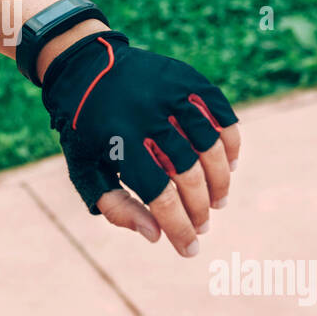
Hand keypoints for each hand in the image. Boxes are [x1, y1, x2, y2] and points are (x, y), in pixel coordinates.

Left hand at [40, 30, 240, 256]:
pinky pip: (221, 115)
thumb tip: (156, 235)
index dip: (179, 227)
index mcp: (119, 141)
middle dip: (200, 209)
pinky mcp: (188, 78)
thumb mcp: (85, 169)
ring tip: (218, 201)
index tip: (189, 249)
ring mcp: (170, 93)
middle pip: (189, 173)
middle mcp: (147, 114)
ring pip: (211, 146)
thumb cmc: (86, 130)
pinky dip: (231, 143)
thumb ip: (115, 207)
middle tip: (203, 226)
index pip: (160, 195)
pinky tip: (229, 165)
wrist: (85, 66)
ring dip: (220, 181)